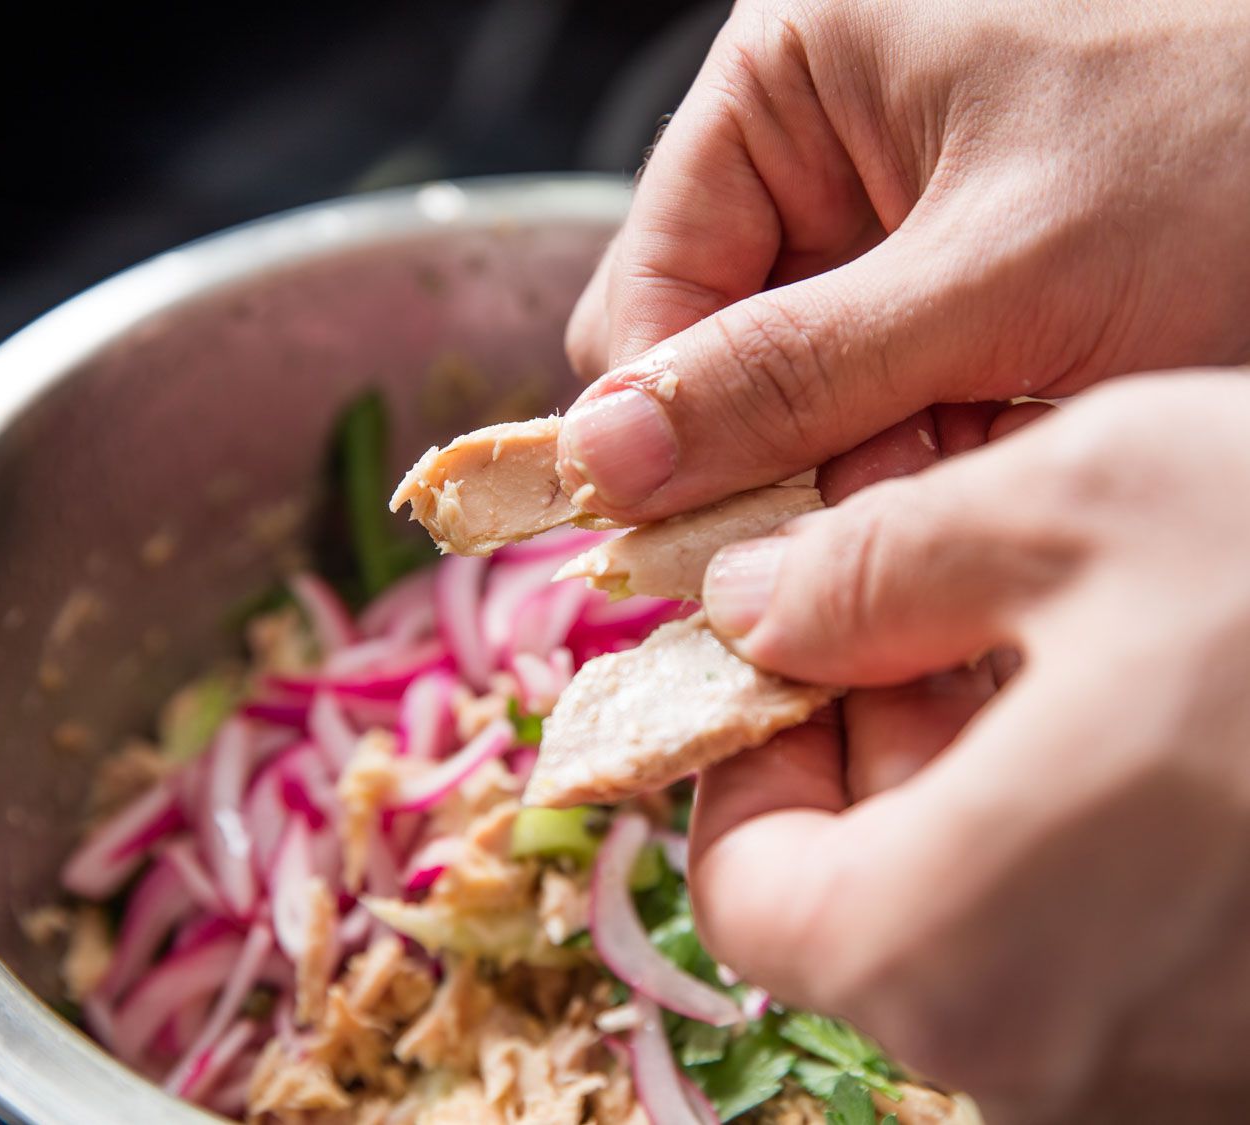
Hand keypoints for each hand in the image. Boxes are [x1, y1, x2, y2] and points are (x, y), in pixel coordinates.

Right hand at [556, 0, 1249, 521]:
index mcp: (792, 75)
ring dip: (859, 464)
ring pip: (796, 393)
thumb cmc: (1235, 146)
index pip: (652, 280)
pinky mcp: (955, 288)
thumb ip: (791, 372)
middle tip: (858, 511)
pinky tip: (994, 455)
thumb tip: (600, 459)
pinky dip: (920, 456)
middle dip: (777, 446)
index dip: (663, 418)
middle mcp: (821, 145)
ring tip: (968, 462)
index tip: (694, 542)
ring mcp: (891, 221)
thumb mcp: (1002, 271)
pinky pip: (878, 402)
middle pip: (716, 345)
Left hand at [688, 374, 1249, 1123]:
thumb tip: (754, 607)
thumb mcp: (1083, 500)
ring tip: (1065, 620)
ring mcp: (1170, 1078)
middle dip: (875, 740)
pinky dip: (1100, 823)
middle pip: (866, 903)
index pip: (744, 887)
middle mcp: (1046, 1065)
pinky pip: (1118, 940)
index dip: (752, 755)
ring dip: (991, 770)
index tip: (795, 642)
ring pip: (994, 921)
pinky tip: (1170, 702)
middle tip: (929, 589)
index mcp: (952, 955)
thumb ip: (872, 567)